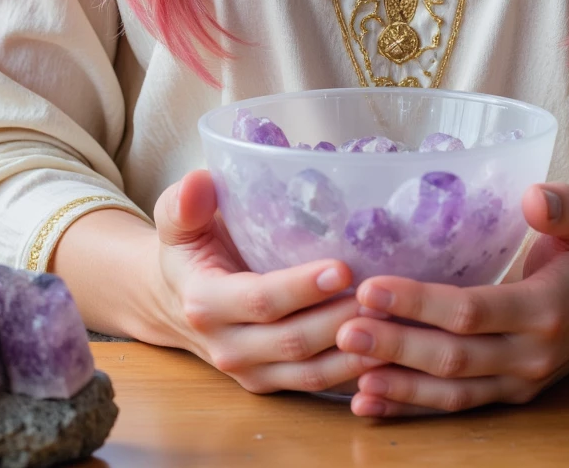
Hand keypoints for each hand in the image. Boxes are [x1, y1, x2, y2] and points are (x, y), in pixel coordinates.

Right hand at [153, 169, 382, 395]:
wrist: (176, 297)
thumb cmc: (191, 245)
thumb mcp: (178, 218)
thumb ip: (185, 202)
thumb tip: (198, 184)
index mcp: (205, 303)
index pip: (260, 300)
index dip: (301, 288)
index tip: (342, 268)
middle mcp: (228, 346)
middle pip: (293, 341)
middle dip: (340, 319)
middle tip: (382, 294)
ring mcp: (251, 371)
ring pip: (310, 371)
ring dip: (355, 351)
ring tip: (393, 322)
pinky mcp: (272, 383)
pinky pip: (317, 384)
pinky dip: (353, 373)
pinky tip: (387, 352)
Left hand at [335, 182, 568, 416]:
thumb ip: (566, 205)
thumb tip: (533, 197)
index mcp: (547, 309)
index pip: (474, 311)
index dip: (420, 304)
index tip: (372, 288)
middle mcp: (531, 355)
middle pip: (454, 358)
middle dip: (395, 346)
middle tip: (344, 328)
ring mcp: (518, 383)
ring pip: (450, 392)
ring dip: (396, 384)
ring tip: (346, 366)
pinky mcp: (506, 397)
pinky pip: (455, 407)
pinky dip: (410, 408)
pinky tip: (367, 401)